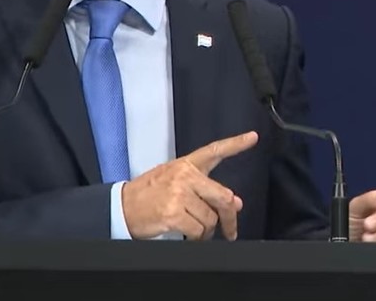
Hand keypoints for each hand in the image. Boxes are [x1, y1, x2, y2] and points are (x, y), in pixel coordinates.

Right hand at [121, 131, 257, 240]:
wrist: (122, 207)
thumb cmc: (148, 195)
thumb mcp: (173, 182)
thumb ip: (204, 189)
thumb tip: (236, 203)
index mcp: (184, 165)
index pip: (214, 151)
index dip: (236, 144)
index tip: (253, 137)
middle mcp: (184, 176)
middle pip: (223, 197)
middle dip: (230, 218)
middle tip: (230, 230)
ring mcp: (178, 194)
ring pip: (211, 219)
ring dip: (207, 231)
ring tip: (194, 230)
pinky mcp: (173, 213)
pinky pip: (198, 231)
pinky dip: (196, 238)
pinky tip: (187, 236)